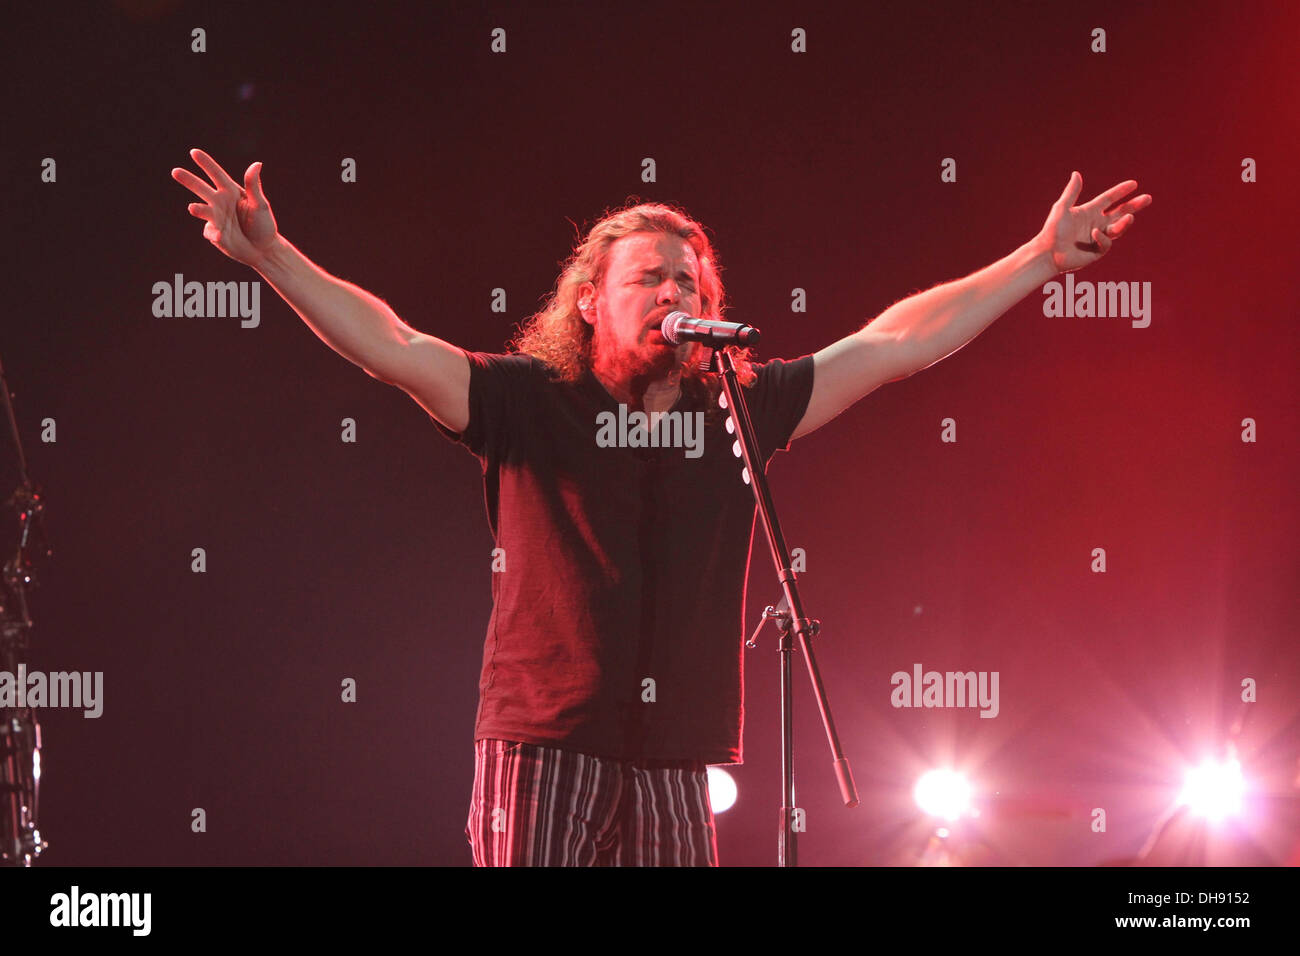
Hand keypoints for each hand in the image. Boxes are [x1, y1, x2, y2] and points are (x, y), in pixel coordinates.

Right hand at [171, 148, 278, 267]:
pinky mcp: (215, 235)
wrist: (263, 249)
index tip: (194, 152)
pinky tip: (219, 236)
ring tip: (192, 208)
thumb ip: (253, 186)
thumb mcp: (260, 204)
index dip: (206, 164)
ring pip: (203, 211)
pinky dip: (214, 234)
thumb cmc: (263, 224)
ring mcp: (215, 219)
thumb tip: (257, 164)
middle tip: (175, 171)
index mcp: (230, 191)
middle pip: (202, 189)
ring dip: (198, 210)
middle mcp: (220, 203)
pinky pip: (212, 233)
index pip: (216, 175)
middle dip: (189, 180)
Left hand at [1035, 171, 1151, 273]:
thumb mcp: (1062, 208)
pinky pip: (1106, 242)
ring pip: (1118, 228)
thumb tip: (1076, 173)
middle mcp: (1096, 223)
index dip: (1121, 191)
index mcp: (1089, 211)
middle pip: (1120, 212)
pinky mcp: (1097, 251)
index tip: (1134, 184)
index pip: (1109, 199)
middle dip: (1134, 205)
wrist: (1047, 253)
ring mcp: (1098, 237)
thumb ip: (1071, 192)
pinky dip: (1102, 237)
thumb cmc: (1052, 230)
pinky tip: (1093, 233)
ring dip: (1125, 222)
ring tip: (1130, 217)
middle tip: (1148, 198)